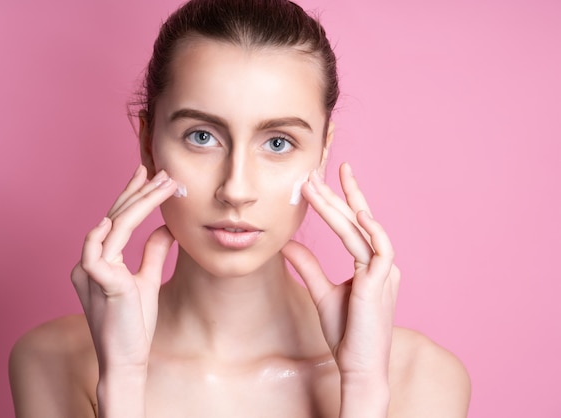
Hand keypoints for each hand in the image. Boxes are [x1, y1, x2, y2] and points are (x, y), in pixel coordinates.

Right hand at [71, 165, 176, 373]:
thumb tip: (165, 227)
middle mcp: (90, 262)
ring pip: (112, 226)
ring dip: (138, 202)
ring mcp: (90, 271)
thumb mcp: (147, 280)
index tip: (149, 174)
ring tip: (162, 184)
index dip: (133, 195)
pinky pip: (96, 251)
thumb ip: (153, 253)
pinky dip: (104, 232)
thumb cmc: (134, 324)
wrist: (127, 360)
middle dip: (139, 191)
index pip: (117, 220)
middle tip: (161, 171)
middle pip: (114, 217)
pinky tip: (117, 215)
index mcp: (99, 261)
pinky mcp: (98, 283)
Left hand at [282, 163, 399, 387]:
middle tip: (316, 171)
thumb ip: (308, 267)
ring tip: (317, 186)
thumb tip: (288, 245)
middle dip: (336, 194)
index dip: (342, 198)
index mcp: (370, 264)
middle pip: (356, 220)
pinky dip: (372, 231)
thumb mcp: (322, 293)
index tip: (325, 177)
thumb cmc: (346, 333)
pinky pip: (381, 251)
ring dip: (339, 206)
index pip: (354, 224)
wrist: (358, 366)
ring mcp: (383, 273)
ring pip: (361, 230)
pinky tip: (357, 214)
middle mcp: (380, 264)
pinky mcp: (381, 284)